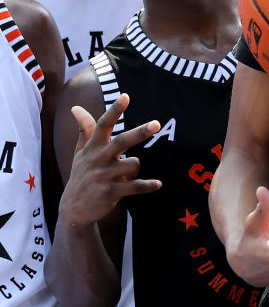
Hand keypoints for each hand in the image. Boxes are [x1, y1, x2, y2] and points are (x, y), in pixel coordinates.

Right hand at [59, 94, 161, 231]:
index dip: (114, 111)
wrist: (73, 210)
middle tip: (157, 123)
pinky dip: (147, 185)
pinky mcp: (110, 192)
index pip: (103, 125)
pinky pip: (134, 186)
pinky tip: (158, 184)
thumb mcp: (80, 152)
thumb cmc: (81, 175)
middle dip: (139, 132)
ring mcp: (104, 177)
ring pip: (133, 163)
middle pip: (122, 142)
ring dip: (136, 167)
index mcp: (92, 148)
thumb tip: (76, 107)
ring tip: (126, 175)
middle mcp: (98, 160)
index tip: (125, 96)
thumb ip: (84, 130)